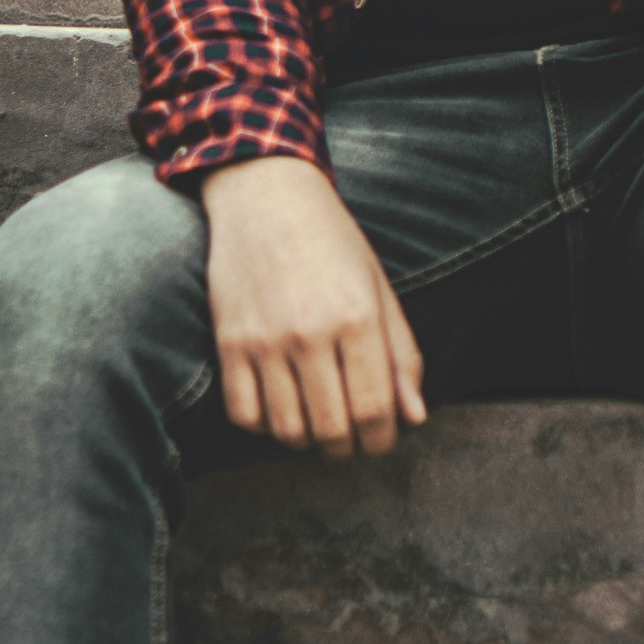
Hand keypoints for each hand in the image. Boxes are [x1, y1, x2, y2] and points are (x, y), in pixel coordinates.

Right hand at [200, 156, 427, 457]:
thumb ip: (402, 355)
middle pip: (331, 431)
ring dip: (307, 440)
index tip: (380, 437)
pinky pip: (244, 414)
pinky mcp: (229, 342)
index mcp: (357, 318)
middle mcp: (310, 333)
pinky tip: (280, 407)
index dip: (381, 440)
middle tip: (351, 437)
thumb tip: (415, 417)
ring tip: (317, 423)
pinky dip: (264, 426)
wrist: (265, 196)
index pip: (374, 412)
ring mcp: (264, 340)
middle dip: (347, 447)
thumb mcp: (380, 289)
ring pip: (287, 431)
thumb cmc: (332, 242)